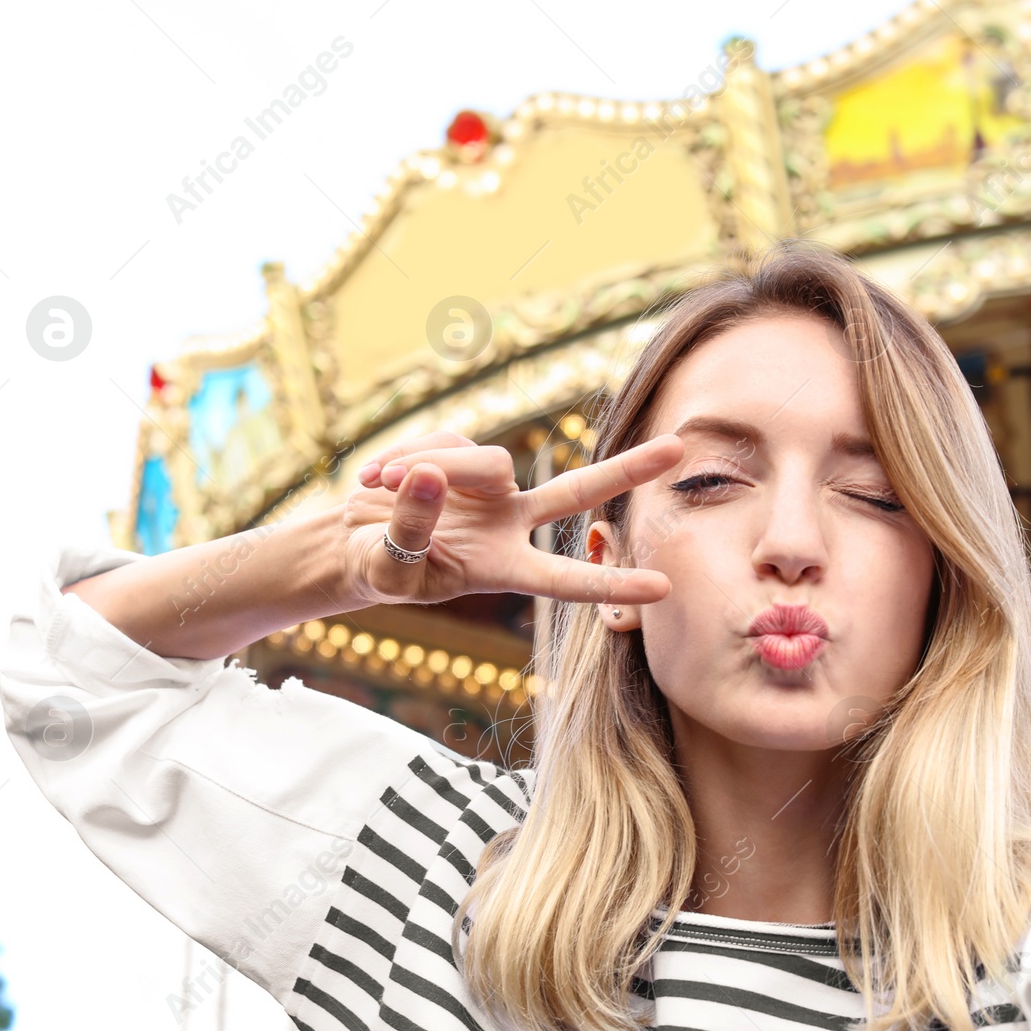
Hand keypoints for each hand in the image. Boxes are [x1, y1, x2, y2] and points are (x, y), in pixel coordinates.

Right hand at [340, 430, 684, 608]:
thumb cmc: (376, 570)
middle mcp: (509, 524)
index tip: (664, 587)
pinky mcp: (461, 455)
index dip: (612, 583)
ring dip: (429, 467)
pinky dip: (404, 455)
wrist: (350, 540)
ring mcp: (489, 488)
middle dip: (627, 470)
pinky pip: (444, 443)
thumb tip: (427, 476)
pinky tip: (374, 476)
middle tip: (680, 447)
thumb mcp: (387, 565)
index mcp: (502, 568)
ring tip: (377, 482)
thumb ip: (410, 528)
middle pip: (576, 492)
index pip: (565, 578)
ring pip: (486, 460)